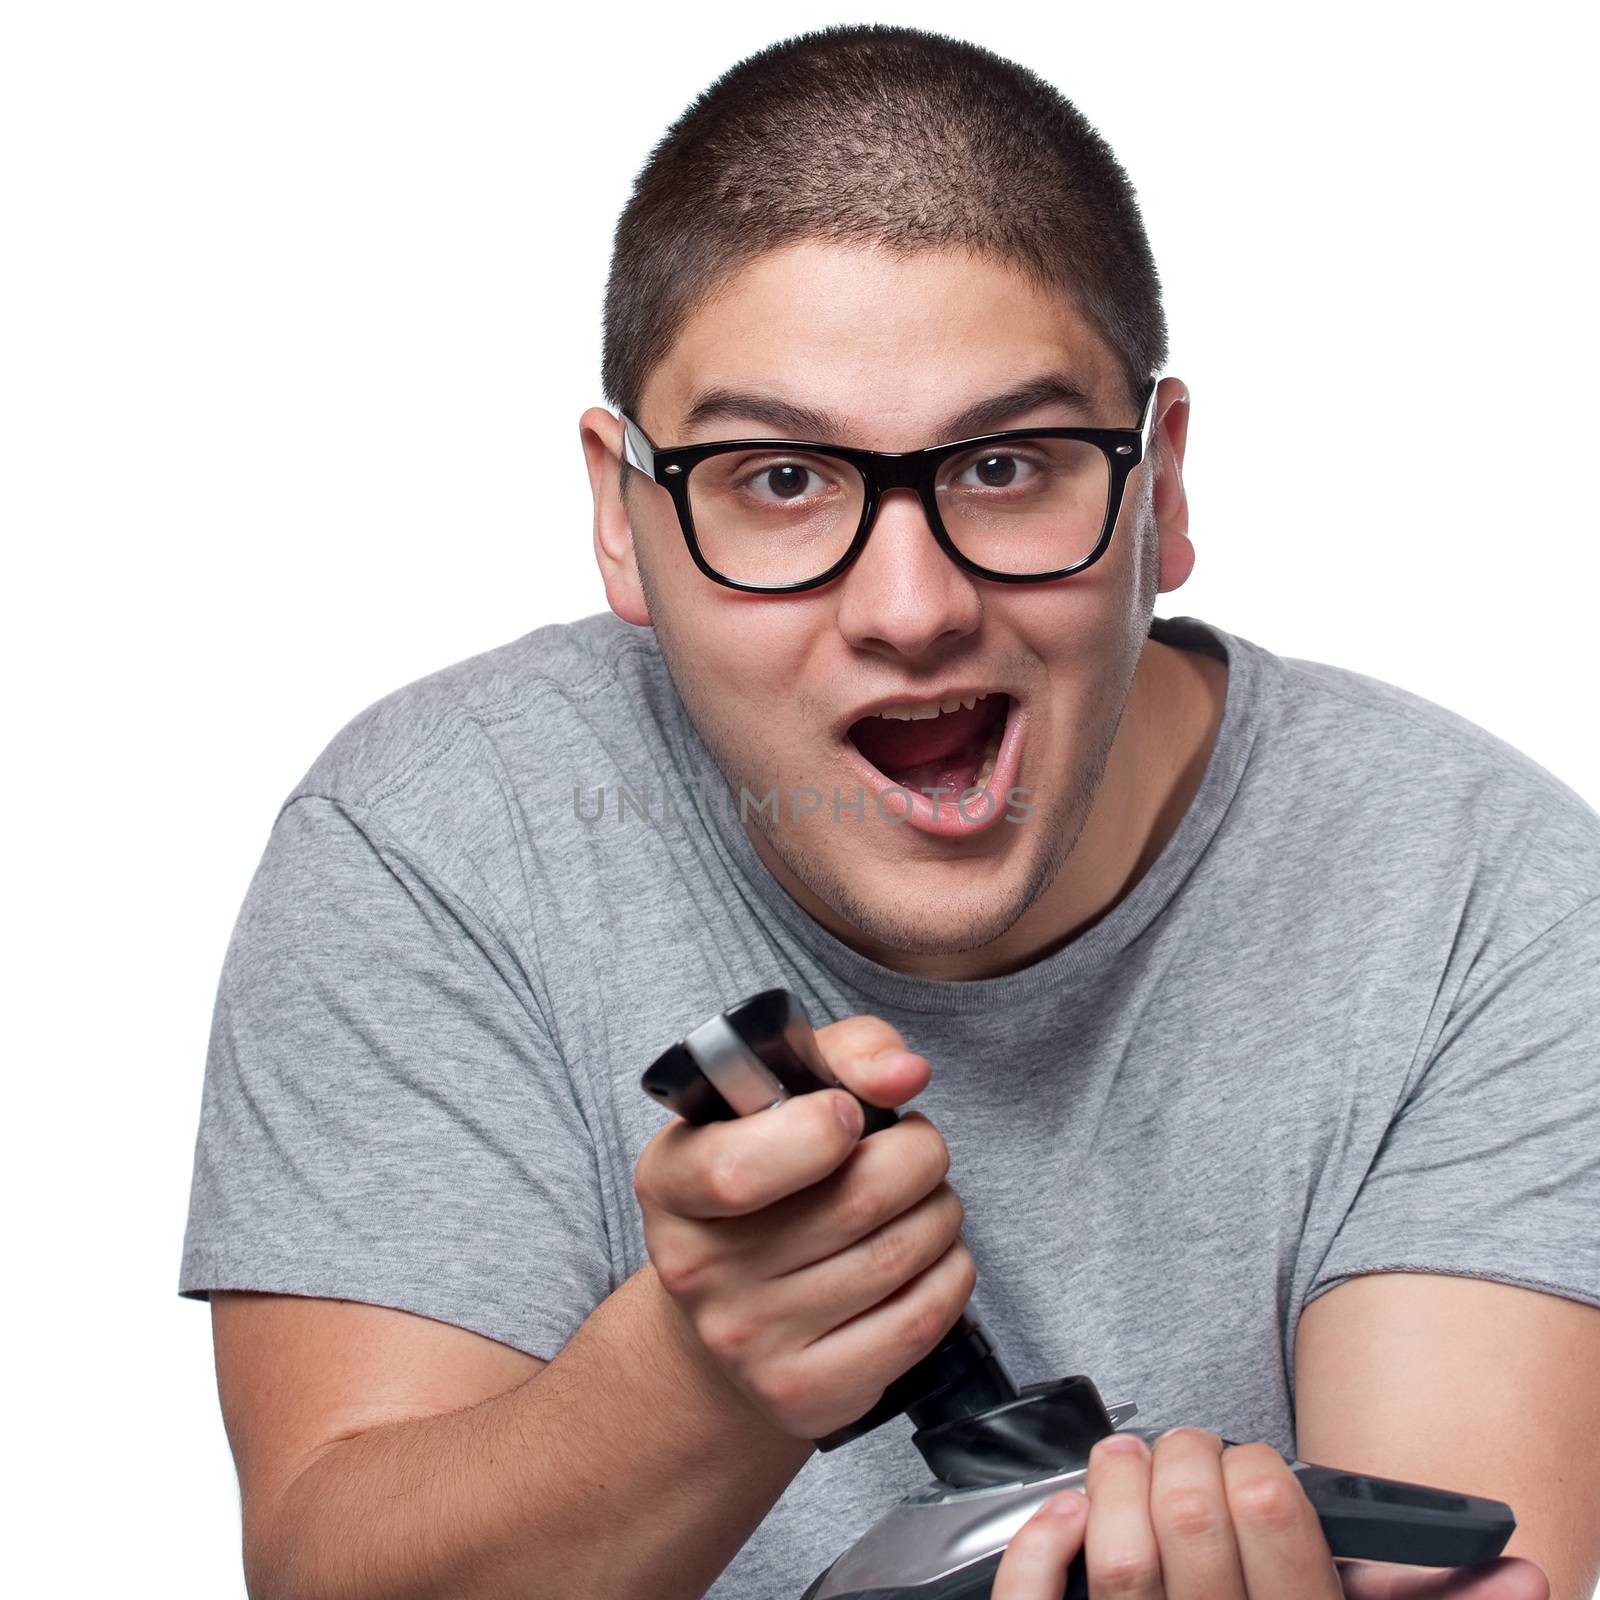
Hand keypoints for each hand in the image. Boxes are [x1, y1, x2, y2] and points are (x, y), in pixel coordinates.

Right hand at [633, 1012, 976, 1440]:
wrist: (729, 1318)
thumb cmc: (769, 1182)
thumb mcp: (779, 1097)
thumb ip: (844, 1055)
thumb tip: (904, 1072)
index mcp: (671, 1182)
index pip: (736, 1170)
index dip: (818, 1131)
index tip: (850, 1114)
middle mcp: (697, 1269)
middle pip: (855, 1200)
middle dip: (919, 1155)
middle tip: (917, 1150)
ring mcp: (748, 1342)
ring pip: (900, 1255)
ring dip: (941, 1211)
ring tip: (923, 1199)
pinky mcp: (804, 1394)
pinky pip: (920, 1321)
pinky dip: (951, 1273)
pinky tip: (930, 1256)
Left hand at [994, 1428, 1549, 1599]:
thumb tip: (1526, 1579)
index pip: (1273, 1524)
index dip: (1257, 1471)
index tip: (1254, 1465)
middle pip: (1190, 1520)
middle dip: (1186, 1457)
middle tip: (1189, 1449)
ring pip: (1119, 1556)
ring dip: (1115, 1481)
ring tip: (1127, 1459)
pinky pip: (1034, 1599)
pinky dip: (1044, 1542)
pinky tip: (1067, 1515)